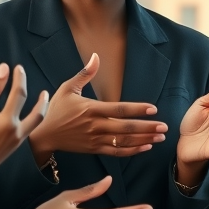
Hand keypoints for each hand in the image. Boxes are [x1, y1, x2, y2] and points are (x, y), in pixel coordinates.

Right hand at [0, 64, 47, 199]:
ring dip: (40, 111)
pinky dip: (31, 120)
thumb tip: (3, 70)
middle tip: (44, 90)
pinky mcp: (14, 148)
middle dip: (42, 99)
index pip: (19, 94)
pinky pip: (28, 130)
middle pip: (38, 112)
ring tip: (41, 101)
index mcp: (8, 122)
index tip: (18, 68)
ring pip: (36, 123)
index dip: (19, 78)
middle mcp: (18, 132)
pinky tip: (23, 118)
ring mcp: (18, 142)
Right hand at [29, 54, 167, 161]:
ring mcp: (95, 139)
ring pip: (123, 142)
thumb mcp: (67, 88)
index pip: (118, 109)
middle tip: (164, 127)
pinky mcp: (94, 150)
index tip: (153, 109)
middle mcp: (95, 126)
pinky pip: (116, 153)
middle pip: (125, 128)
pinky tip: (145, 147)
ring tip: (160, 138)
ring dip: (143, 140)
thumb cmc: (56, 110)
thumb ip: (84, 73)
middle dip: (146, 128)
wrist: (43, 135)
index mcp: (90, 109)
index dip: (137, 109)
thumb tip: (96, 56)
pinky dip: (132, 151)